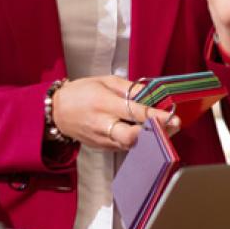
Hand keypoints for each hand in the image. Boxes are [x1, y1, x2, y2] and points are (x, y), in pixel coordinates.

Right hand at [51, 76, 179, 150]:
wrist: (57, 112)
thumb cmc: (81, 92)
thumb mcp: (104, 81)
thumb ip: (129, 88)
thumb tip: (150, 93)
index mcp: (104, 104)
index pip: (134, 112)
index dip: (155, 116)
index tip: (172, 117)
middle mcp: (103, 124)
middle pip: (131, 137)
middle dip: (154, 134)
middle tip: (172, 127)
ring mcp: (102, 139)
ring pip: (130, 144)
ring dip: (149, 138)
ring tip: (165, 128)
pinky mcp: (103, 147)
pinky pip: (124, 145)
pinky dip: (138, 140)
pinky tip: (147, 133)